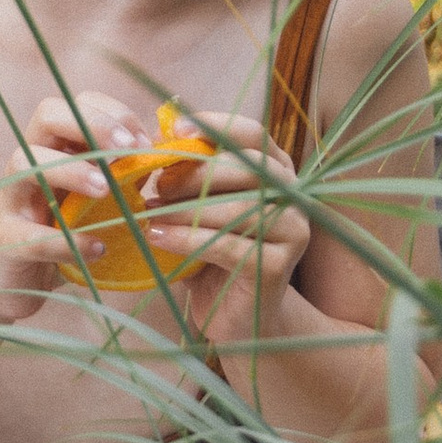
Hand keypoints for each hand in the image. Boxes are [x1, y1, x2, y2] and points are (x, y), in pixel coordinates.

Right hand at [0, 98, 137, 315]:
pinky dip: (65, 241)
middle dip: (92, 125)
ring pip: (27, 161)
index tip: (144, 142)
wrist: (13, 280)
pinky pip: (31, 234)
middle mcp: (29, 160)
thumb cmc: (62, 231)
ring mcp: (12, 197)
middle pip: (47, 115)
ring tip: (105, 190)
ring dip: (70, 171)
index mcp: (55, 145)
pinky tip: (96, 248)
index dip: (114, 114)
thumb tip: (166, 151)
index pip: (78, 102)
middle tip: (127, 148)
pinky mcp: (5, 238)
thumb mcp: (98, 199)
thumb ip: (126, 173)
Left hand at [118, 107, 310, 349]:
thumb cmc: (213, 253)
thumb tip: (157, 140)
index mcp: (277, 171)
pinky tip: (156, 238)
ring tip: (149, 215)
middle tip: (155, 186)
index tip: (175, 129)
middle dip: (195, 174)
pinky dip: (186, 239)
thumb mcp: (201, 207)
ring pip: (236, 209)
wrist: (236, 316)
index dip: (216, 126)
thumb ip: (190, 176)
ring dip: (185, 210)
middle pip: (246, 169)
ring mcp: (292, 231)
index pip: (252, 134)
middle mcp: (293, 196)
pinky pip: (226, 245)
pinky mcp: (278, 266)